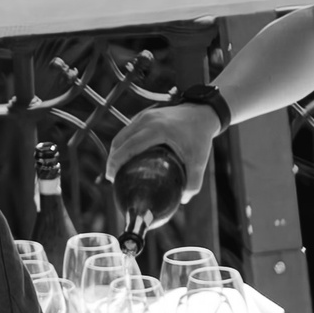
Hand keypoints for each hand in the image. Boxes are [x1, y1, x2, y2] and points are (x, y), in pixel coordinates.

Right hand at [105, 103, 219, 201]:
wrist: (202, 112)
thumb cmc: (200, 136)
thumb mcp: (199, 161)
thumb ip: (194, 182)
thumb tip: (184, 200)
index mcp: (156, 130)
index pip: (129, 146)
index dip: (116, 161)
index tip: (111, 176)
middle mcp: (146, 120)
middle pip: (120, 140)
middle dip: (112, 159)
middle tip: (112, 177)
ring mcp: (144, 116)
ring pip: (122, 134)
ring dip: (116, 151)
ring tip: (117, 168)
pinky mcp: (144, 115)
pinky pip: (128, 130)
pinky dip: (123, 143)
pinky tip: (126, 156)